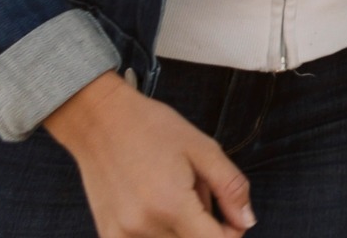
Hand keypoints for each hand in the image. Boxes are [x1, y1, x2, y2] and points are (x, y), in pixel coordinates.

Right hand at [41, 70, 252, 235]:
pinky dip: (158, 232)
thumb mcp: (204, 149)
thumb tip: (246, 222)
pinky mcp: (108, 234)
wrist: (100, 120)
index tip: (230, 216)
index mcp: (171, 206)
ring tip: (173, 195)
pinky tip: (153, 205)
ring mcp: (121, 235)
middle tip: (197, 193)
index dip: (231, 233)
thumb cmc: (153, 128)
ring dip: (181, 230)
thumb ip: (231, 188)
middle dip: (205, 228)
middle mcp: (144, 228)